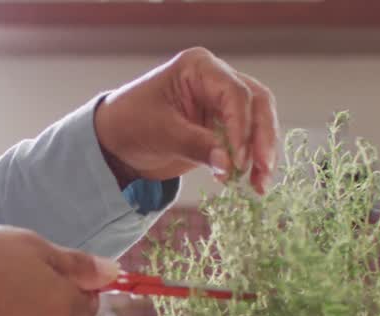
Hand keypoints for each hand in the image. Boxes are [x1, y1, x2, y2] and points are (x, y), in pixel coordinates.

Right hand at [0, 226, 119, 315]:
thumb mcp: (32, 246)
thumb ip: (75, 262)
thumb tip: (113, 273)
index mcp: (66, 305)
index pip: (91, 301)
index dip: (77, 283)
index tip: (52, 268)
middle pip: (64, 315)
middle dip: (50, 295)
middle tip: (17, 271)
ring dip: (27, 309)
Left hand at [93, 48, 279, 193]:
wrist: (116, 141)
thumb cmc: (130, 123)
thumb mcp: (161, 133)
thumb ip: (196, 145)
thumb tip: (230, 164)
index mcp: (199, 67)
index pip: (235, 93)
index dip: (242, 126)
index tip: (238, 160)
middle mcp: (217, 79)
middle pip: (257, 104)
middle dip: (262, 139)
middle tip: (263, 170)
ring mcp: (222, 102)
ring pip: (259, 122)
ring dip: (263, 153)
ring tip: (260, 185)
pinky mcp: (224, 126)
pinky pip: (247, 141)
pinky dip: (251, 162)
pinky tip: (250, 183)